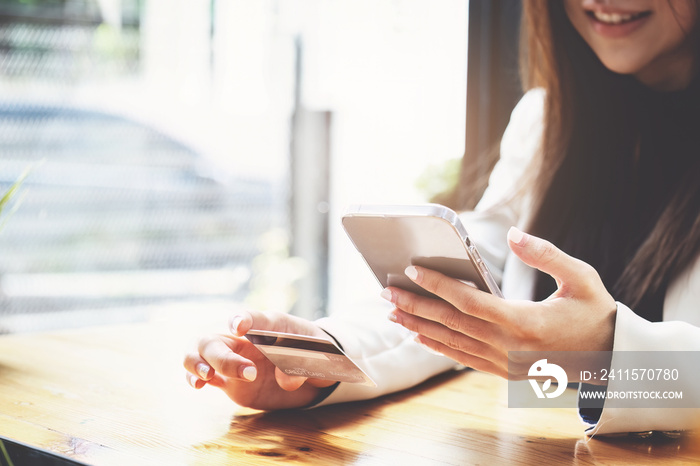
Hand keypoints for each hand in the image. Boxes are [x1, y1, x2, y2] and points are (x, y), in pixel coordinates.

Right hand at [183, 310, 336, 409]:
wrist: (310, 368)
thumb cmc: (315, 353)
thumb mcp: (317, 359)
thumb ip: (302, 367)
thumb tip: (285, 380)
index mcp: (270, 325)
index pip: (254, 317)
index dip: (244, 319)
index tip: (239, 326)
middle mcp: (245, 339)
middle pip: (218, 338)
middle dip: (225, 357)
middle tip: (249, 374)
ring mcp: (234, 357)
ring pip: (201, 349)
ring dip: (197, 361)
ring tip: (206, 377)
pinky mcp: (229, 379)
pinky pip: (203, 373)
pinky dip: (194, 376)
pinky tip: (199, 385)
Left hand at [381, 227, 616, 380]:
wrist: (611, 359)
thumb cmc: (596, 314)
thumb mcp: (582, 278)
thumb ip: (547, 254)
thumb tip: (514, 233)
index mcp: (523, 321)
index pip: (468, 301)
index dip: (437, 285)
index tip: (411, 270)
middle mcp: (507, 345)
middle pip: (450, 322)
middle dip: (414, 306)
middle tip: (386, 293)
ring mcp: (503, 362)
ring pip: (451, 343)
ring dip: (419, 327)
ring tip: (392, 314)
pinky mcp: (503, 370)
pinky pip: (462, 358)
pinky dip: (438, 347)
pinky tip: (419, 337)